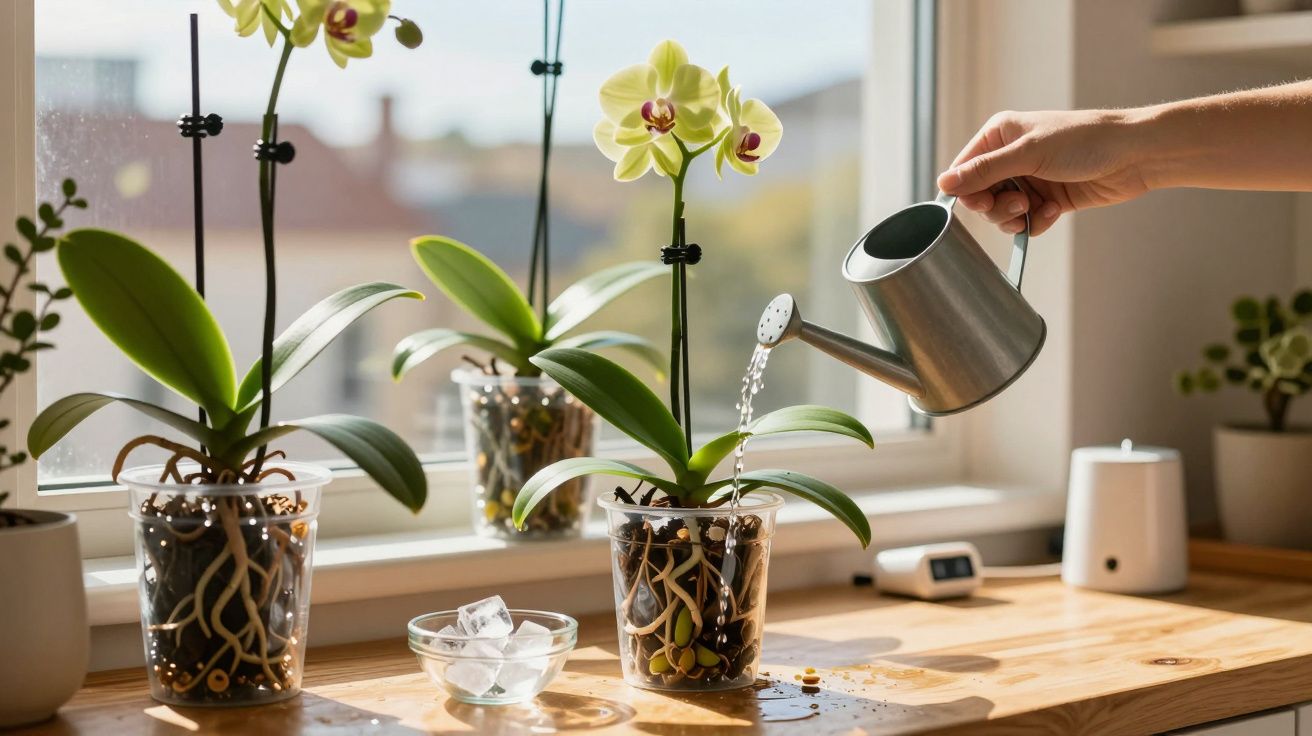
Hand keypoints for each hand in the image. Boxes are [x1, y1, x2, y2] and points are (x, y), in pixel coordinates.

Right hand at [937, 109, 1151, 235]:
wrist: (1134, 155)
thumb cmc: (1085, 141)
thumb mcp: (1029, 154)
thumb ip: (984, 171)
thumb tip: (943, 184)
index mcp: (999, 135)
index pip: (963, 170)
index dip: (967, 192)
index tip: (983, 203)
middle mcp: (1010, 157)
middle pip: (979, 196)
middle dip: (996, 208)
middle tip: (1018, 205)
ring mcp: (1028, 179)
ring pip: (1001, 212)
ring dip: (1015, 217)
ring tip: (1036, 209)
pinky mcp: (1046, 199)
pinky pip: (1026, 221)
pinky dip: (1036, 222)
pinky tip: (1054, 211)